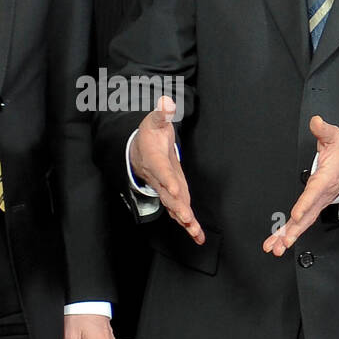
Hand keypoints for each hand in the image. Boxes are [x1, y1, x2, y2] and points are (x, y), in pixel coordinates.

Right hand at [129, 96, 204, 243]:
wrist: (140, 150)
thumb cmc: (149, 135)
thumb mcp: (154, 121)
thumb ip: (161, 113)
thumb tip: (167, 102)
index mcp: (154, 159)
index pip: (160, 170)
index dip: (167, 180)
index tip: (175, 188)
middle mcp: (158, 178)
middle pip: (167, 194)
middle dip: (177, 207)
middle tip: (187, 218)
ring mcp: (165, 189)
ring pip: (174, 206)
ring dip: (184, 220)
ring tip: (195, 232)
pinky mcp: (173, 195)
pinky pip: (179, 211)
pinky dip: (188, 225)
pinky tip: (198, 236)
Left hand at [263, 115, 338, 255]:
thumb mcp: (334, 137)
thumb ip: (324, 130)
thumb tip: (316, 122)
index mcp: (325, 180)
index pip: (314, 193)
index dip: (305, 204)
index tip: (296, 214)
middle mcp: (321, 196)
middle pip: (307, 216)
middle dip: (293, 231)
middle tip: (281, 243)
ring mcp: (317, 204)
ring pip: (302, 224)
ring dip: (288, 237)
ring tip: (275, 248)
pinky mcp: (312, 207)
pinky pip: (300, 223)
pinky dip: (288, 233)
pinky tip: (277, 242)